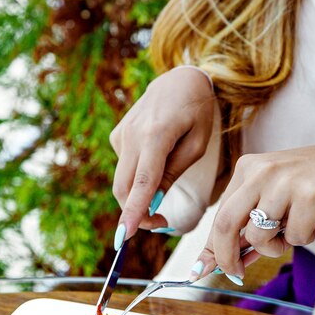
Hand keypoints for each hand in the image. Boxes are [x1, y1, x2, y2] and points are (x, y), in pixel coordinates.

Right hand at [110, 67, 214, 242]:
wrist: (179, 78)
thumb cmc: (196, 112)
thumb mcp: (196, 144)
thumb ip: (173, 173)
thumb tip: (152, 202)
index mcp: (156, 135)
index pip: (142, 182)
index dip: (133, 211)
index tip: (125, 235)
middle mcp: (132, 135)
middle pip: (124, 187)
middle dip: (135, 213)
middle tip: (160, 223)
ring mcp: (122, 134)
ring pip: (122, 180)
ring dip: (137, 196)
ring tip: (161, 197)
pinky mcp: (117, 135)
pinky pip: (125, 167)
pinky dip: (137, 177)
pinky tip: (155, 161)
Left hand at [192, 143, 314, 280]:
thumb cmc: (309, 188)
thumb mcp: (272, 199)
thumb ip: (248, 228)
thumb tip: (221, 263)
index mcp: (247, 169)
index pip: (219, 215)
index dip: (211, 247)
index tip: (201, 269)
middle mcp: (261, 170)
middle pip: (227, 224)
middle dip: (227, 257)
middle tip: (235, 273)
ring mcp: (285, 180)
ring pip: (260, 236)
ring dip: (276, 246)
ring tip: (293, 228)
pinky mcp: (310, 192)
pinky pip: (295, 237)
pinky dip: (304, 237)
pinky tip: (314, 218)